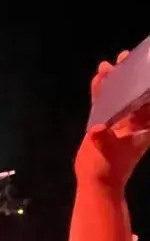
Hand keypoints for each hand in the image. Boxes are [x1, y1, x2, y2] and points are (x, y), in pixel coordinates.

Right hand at [74, 53, 149, 192]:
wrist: (97, 183)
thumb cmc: (108, 168)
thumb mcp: (107, 152)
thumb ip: (102, 138)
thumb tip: (96, 128)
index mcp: (141, 126)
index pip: (148, 100)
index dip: (146, 83)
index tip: (144, 67)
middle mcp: (132, 121)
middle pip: (134, 93)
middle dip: (130, 76)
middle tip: (126, 58)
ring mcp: (117, 121)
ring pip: (117, 96)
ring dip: (114, 81)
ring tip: (108, 65)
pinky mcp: (103, 125)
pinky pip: (102, 104)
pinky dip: (100, 92)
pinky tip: (97, 78)